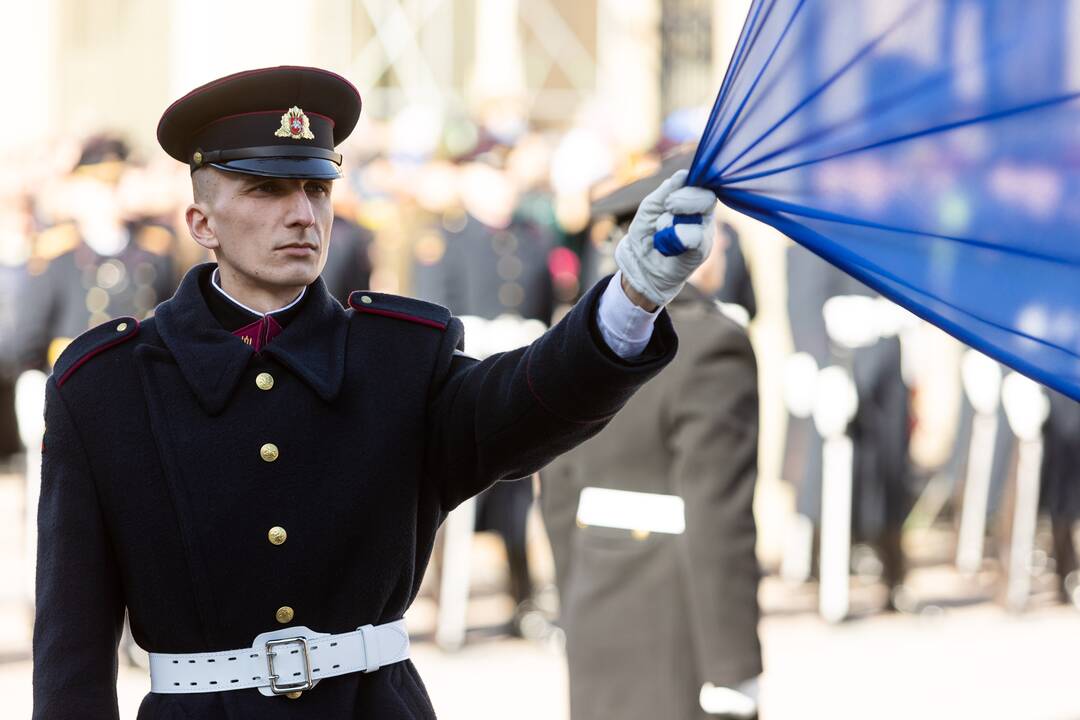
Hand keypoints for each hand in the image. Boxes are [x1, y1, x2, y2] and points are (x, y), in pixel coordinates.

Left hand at [614, 169, 717, 307]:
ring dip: (672, 222)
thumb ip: (667, 190)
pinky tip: (668, 244)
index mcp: (693, 199)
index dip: (686, 187)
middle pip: (706, 197)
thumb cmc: (647, 232)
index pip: (701, 184)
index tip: (668, 199)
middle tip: (666, 210)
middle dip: (681, 201)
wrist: (640, 263)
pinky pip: (696, 237)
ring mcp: (706, 231)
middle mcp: (704, 214)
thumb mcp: (651, 206)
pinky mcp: (703, 249)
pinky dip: (677, 238)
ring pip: (698, 217)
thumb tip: (684, 174)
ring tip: (662, 233)